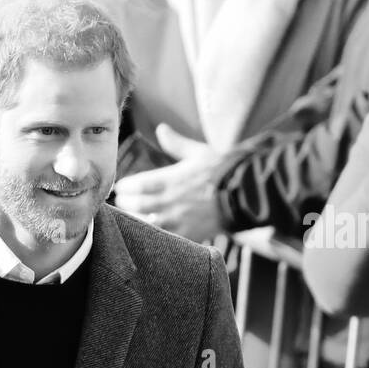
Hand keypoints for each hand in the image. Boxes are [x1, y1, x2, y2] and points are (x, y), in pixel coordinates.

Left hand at [113, 124, 223, 242]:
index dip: (125, 188)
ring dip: (135, 220)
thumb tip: (161, 128)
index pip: (137, 185)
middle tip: (122, 202)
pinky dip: (153, 235)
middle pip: (137, 206)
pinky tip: (149, 232)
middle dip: (126, 204)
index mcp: (170, 179)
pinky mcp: (188, 234)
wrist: (247, 192)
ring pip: (145, 224)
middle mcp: (170, 201)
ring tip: (131, 217)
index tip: (121, 188)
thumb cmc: (223, 169)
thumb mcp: (198, 152)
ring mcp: (178, 220)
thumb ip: (176, 144)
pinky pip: (164, 238)